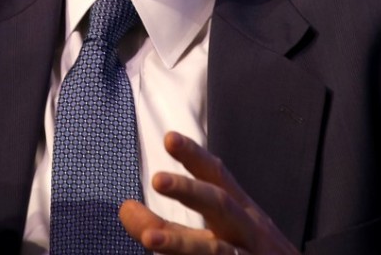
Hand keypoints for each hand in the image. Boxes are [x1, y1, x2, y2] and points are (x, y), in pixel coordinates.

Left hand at [120, 132, 299, 254]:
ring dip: (182, 244)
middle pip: (220, 205)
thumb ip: (174, 224)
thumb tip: (126, 209)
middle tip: (156, 179)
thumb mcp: (224, 232)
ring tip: (150, 239)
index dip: (195, 156)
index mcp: (241, 211)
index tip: (169, 138)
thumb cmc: (254, 254)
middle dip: (189, 191)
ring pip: (218, 251)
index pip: (218, 176)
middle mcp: (249, 231)